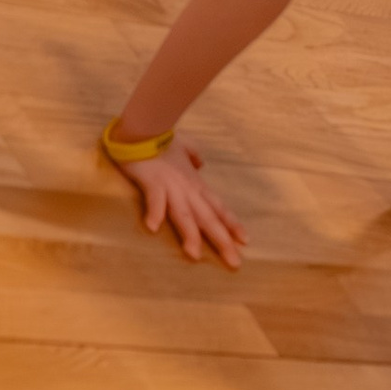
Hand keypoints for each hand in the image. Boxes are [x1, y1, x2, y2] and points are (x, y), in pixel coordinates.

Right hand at [116, 135, 245, 265]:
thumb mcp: (184, 148)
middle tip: (235, 262)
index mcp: (196, 184)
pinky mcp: (152, 182)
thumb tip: (202, 164)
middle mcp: (188, 189)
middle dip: (222, 240)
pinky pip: (154, 199)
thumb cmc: (163, 140)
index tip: (245, 241)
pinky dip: (155, 212)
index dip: (231, 224)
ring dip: (190, 234)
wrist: (145, 126)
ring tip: (196, 254)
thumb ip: (195, 156)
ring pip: (184, 214)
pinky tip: (153, 227)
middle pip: (208, 217)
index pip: (218, 207)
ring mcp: (171, 186)